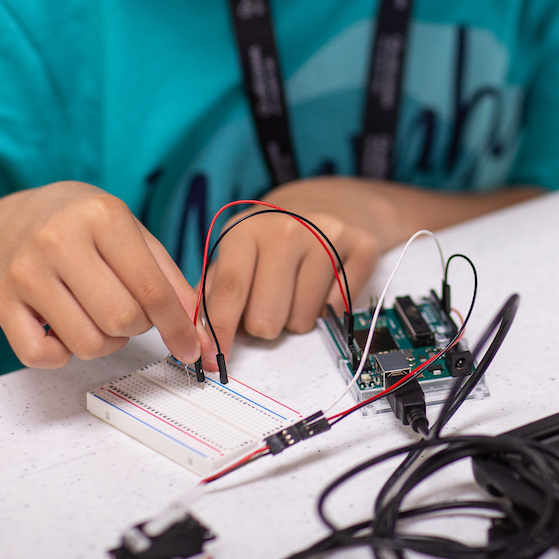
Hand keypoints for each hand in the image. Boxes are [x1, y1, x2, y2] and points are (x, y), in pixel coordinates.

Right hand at [0, 181, 201, 367]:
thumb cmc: (89, 229)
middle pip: (120, 319)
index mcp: (102, 216)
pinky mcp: (0, 300)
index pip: (150, 289)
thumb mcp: (136, 236)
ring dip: (107, 342)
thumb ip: (170, 281)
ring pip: (86, 343)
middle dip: (139, 327)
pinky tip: (69, 328)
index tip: (191, 347)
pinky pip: (40, 356)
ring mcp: (25, 271)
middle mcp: (58, 240)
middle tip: (134, 312)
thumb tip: (198, 332)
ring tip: (102, 316)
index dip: (178, 325)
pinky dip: (63, 355)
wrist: (22, 217)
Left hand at [198, 177, 390, 367]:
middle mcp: (286, 229)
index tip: (213, 358)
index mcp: (246, 230)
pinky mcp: (362, 245)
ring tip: (300, 286)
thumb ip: (213, 288)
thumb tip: (195, 333)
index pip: (229, 290)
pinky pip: (337, 309)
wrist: (334, 200)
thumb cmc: (278, 233)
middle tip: (271, 301)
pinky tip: (326, 280)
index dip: (219, 330)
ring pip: (302, 322)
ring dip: (297, 316)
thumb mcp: (239, 247)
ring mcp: (327, 235)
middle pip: (265, 319)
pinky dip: (330, 306)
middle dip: (265, 324)